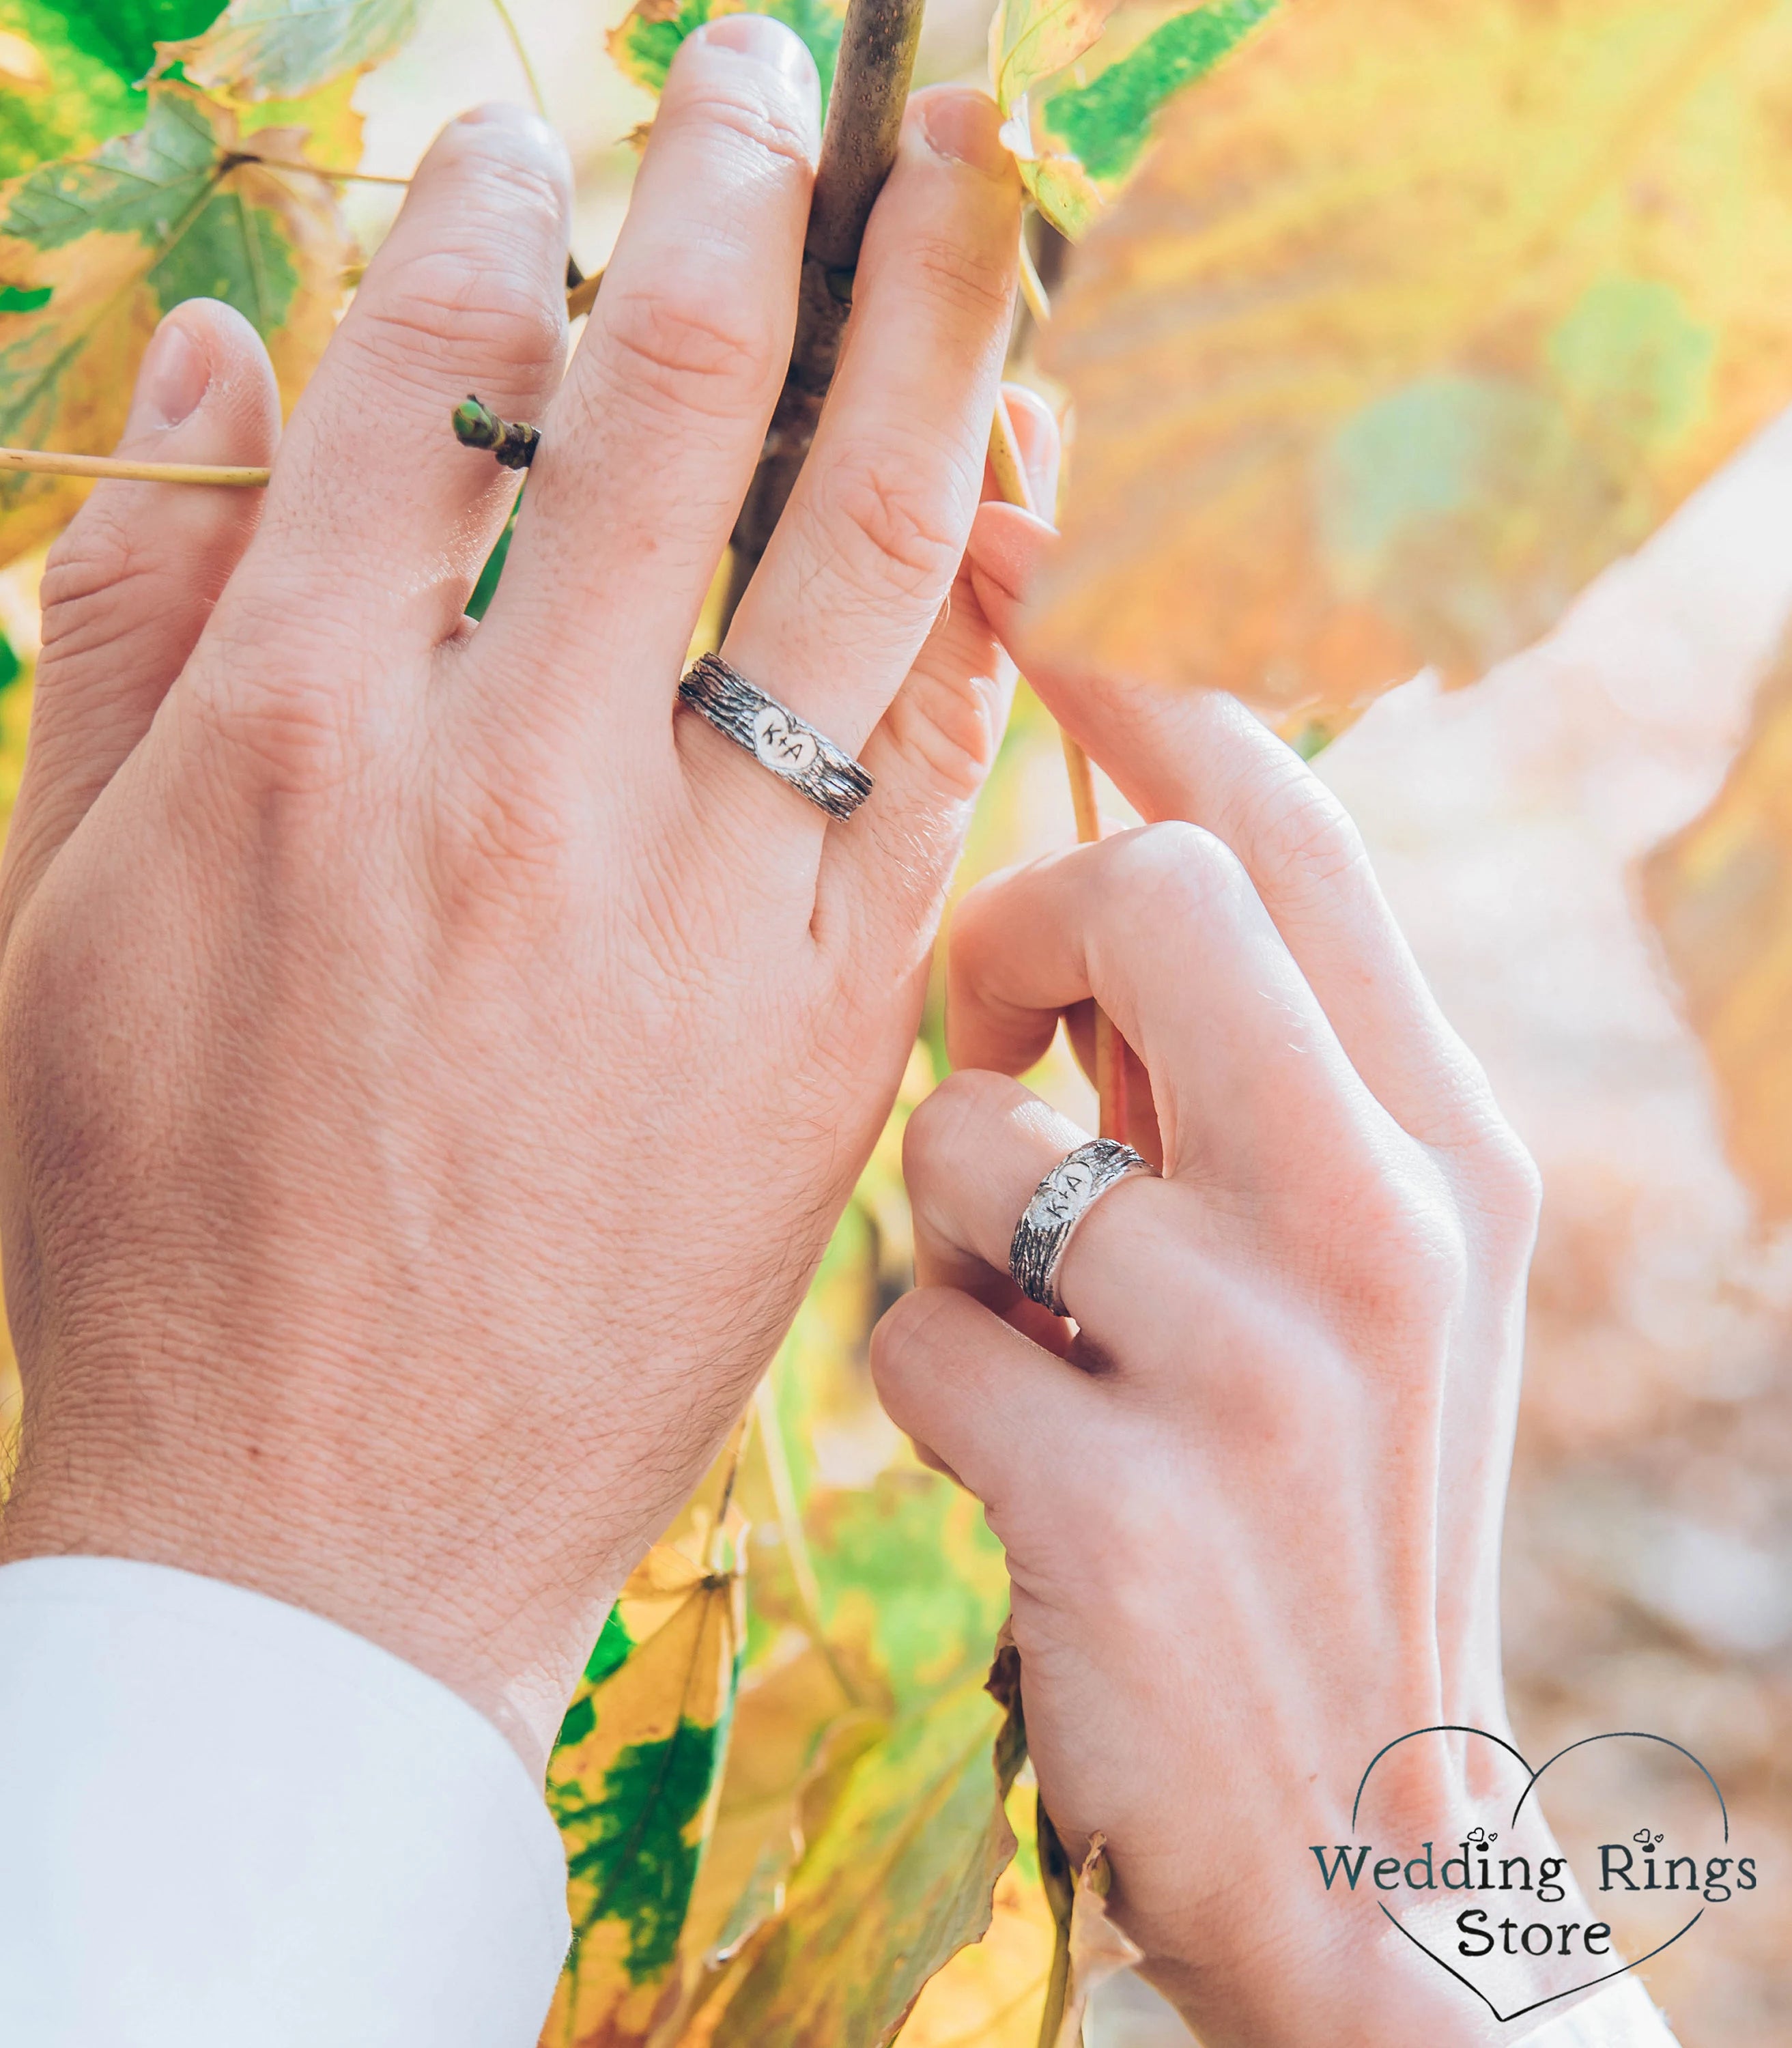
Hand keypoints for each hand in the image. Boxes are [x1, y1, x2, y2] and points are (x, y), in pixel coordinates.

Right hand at [0, 23, 1043, 1772]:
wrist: (320, 1523)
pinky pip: (938, 765)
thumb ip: (128, 613)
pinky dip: (990, 607)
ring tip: (978, 199)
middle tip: (807, 78)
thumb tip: (214, 353)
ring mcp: (690, 911)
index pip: (425, 380)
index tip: (554, 141)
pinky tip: (1024, 492)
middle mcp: (509, 783)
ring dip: (930, 345)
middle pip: (674, 406)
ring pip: (855, 557)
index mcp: (293, 729)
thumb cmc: (155, 1228)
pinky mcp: (827, 1034)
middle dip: (751, 200)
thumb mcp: (51, 916)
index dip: (503, 215)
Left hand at [872, 507, 1567, 2043]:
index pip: (1291, 829)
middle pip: (1149, 894)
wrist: (1373, 1847)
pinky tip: (1011, 1455)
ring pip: (974, 1140)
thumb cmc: (1320, 1506)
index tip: (1041, 616)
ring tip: (1030, 1320)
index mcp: (1440, 1142)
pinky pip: (913, 1335)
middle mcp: (1383, 1221)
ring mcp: (1260, 1367)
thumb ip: (1250, 1080)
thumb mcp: (1353, 1276)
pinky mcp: (1123, 1509)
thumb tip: (1101, 871)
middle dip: (1008, 934)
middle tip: (985, 1036)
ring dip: (953, 1219)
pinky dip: (929, 1378)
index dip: (1148, 697)